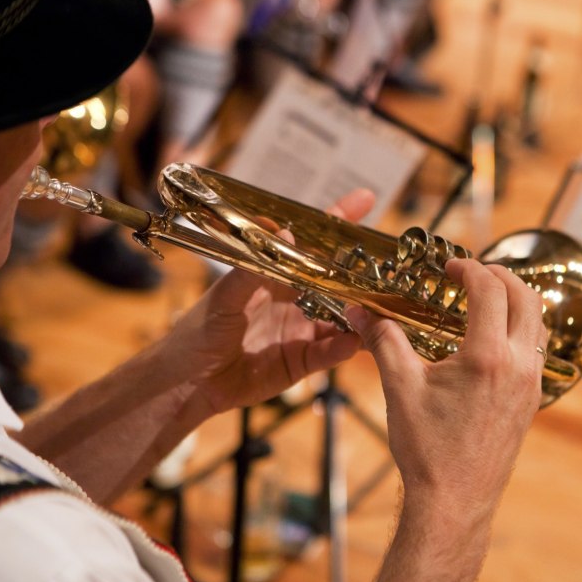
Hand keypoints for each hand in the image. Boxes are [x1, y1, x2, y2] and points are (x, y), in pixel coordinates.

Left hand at [162, 188, 374, 413]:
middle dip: (365, 272)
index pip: (311, 243)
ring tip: (387, 307)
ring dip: (363, 313)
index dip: (338, 221)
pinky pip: (329, 353)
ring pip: (343, 318)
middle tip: (394, 266)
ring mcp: (301, 330)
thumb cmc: (198, 331)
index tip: (365, 199)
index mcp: (275, 275)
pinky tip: (357, 342)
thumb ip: (253, 269)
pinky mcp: (301, 362)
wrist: (186, 381)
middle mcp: (294, 299)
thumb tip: (289, 235)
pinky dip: (344, 347)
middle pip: (338, 280)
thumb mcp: (224, 296)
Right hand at [347, 258, 546, 520]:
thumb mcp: (400, 388)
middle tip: (475, 272)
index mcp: (487, 357)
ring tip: (488, 298)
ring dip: (518, 302)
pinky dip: (521, 330)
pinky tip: (494, 339)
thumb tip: (360, 313)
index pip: (490, 291)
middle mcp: (517, 366)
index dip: (471, 269)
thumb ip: (383, 341)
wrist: (453, 502)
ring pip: (538, 325)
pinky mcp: (531, 402)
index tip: (451, 266)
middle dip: (502, 276)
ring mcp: (530, 385)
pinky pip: (536, 351)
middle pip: (527, 298)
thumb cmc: (428, 450)